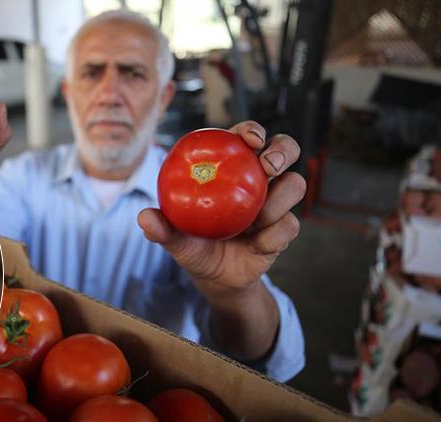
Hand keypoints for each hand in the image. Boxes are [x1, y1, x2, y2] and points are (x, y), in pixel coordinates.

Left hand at [138, 121, 304, 358]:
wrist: (215, 278)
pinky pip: (290, 225)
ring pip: (295, 184)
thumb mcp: (175, 237)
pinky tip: (258, 243)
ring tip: (257, 218)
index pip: (246, 137)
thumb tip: (145, 217)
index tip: (249, 139)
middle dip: (282, 150)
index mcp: (231, 167)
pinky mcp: (283, 229)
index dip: (252, 131)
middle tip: (268, 165)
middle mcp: (257, 179)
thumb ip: (162, 228)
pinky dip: (274, 234)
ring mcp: (275, 203)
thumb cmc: (193, 244)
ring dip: (278, 199)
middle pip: (284, 149)